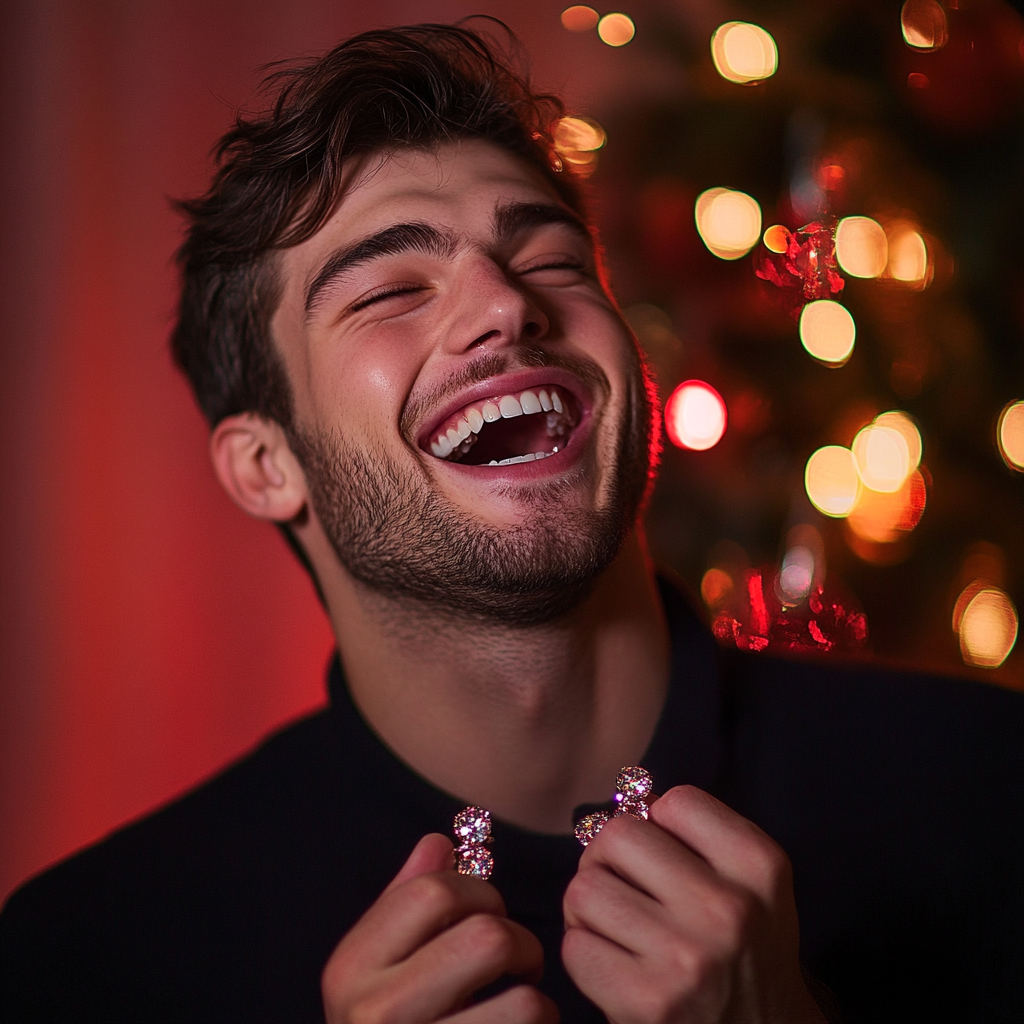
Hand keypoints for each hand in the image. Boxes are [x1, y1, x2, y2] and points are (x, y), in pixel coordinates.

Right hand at [322, 833, 558, 1022]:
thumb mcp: (376, 968)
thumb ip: (403, 902)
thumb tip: (440, 841)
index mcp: (352, 968)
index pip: (434, 890)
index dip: (478, 891)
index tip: (486, 911)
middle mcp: (375, 1014)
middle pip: (487, 936)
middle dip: (520, 942)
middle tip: (517, 960)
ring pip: (525, 1001)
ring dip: (537, 1003)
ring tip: (518, 1008)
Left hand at [562, 786, 826, 1023]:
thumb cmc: (745, 951)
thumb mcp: (750, 882)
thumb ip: (697, 835)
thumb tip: (624, 799)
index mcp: (758, 866)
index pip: (675, 800)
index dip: (656, 823)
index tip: (663, 854)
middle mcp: (728, 908)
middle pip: (618, 836)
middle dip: (607, 857)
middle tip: (619, 883)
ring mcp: (688, 957)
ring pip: (585, 889)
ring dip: (587, 906)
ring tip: (613, 924)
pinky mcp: (649, 1001)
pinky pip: (575, 946)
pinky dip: (584, 952)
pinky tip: (612, 963)